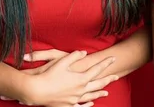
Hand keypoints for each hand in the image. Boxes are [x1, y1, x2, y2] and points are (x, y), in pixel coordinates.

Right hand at [3, 50, 117, 105]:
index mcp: (81, 78)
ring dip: (99, 93)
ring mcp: (75, 99)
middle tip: (117, 75)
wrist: (36, 90)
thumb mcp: (62, 60)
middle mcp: (80, 89)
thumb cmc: (48, 74)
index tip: (113, 59)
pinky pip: (80, 106)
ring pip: (91, 96)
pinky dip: (87, 105)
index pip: (97, 69)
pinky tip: (91, 104)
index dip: (105, 63)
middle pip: (98, 84)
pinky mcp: (67, 105)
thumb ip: (75, 56)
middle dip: (108, 79)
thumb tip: (84, 52)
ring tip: (107, 92)